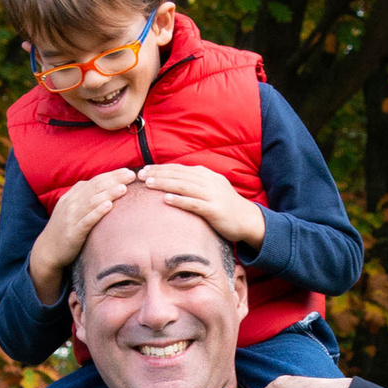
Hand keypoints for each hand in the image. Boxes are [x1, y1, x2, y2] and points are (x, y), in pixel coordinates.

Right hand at [28, 168, 138, 303]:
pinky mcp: (73, 231)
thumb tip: (104, 186)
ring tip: (123, 188)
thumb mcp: (72, 209)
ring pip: (92, 201)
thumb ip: (85, 197)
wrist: (47, 250)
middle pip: (95, 187)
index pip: (95, 181)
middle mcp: (71, 203)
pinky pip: (87, 220)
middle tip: (131, 175)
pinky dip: (97, 212)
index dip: (111, 175)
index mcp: (73, 195)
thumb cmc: (65, 229)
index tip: (127, 171)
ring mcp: (71, 217)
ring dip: (108, 193)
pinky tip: (109, 206)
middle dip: (114, 180)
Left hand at [136, 159, 265, 249]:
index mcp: (206, 175)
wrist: (247, 220)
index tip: (144, 169)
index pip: (179, 168)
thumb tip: (173, 181)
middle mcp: (208, 181)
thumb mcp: (211, 189)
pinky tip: (166, 199)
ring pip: (184, 186)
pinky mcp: (214, 210)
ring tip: (148, 183)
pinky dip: (179, 200)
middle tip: (139, 175)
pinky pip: (194, 203)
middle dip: (158, 173)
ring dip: (165, 184)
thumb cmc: (225, 206)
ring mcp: (212, 195)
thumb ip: (194, 183)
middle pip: (178, 175)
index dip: (161, 168)